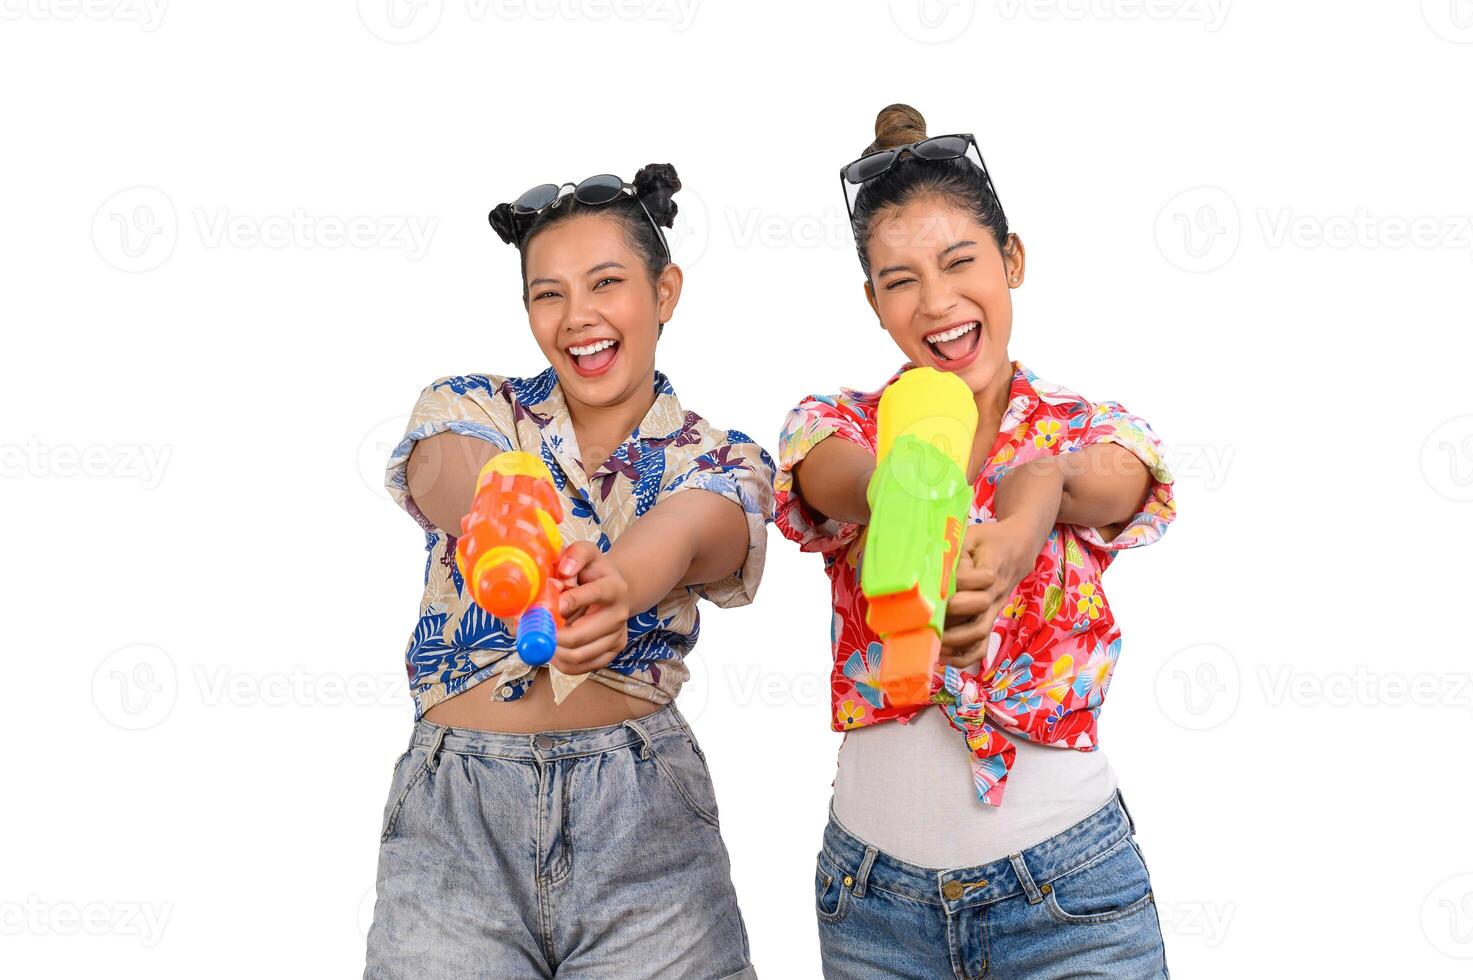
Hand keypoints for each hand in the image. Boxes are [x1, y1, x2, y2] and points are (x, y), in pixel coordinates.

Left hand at [549, 542, 630, 674]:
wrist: (614, 590)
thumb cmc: (593, 571)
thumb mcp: (586, 553)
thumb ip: (576, 555)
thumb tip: (564, 570)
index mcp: (614, 587)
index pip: (596, 594)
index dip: (573, 600)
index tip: (553, 605)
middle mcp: (620, 614)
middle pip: (582, 635)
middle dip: (553, 636)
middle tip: (534, 631)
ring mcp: (617, 636)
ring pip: (580, 655)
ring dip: (554, 651)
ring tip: (541, 639)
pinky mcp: (612, 653)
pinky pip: (583, 668)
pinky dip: (562, 664)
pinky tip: (553, 651)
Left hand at [938, 520, 1041, 670]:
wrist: (1017, 550)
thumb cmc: (988, 541)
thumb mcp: (972, 535)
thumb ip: (955, 550)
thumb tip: (933, 571)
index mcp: (992, 566)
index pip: (983, 577)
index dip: (962, 581)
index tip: (940, 584)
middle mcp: (995, 592)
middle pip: (979, 609)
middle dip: (952, 617)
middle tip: (927, 618)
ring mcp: (994, 609)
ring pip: (979, 632)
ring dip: (954, 641)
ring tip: (931, 642)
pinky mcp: (991, 620)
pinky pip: (982, 645)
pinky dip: (964, 657)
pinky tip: (945, 657)